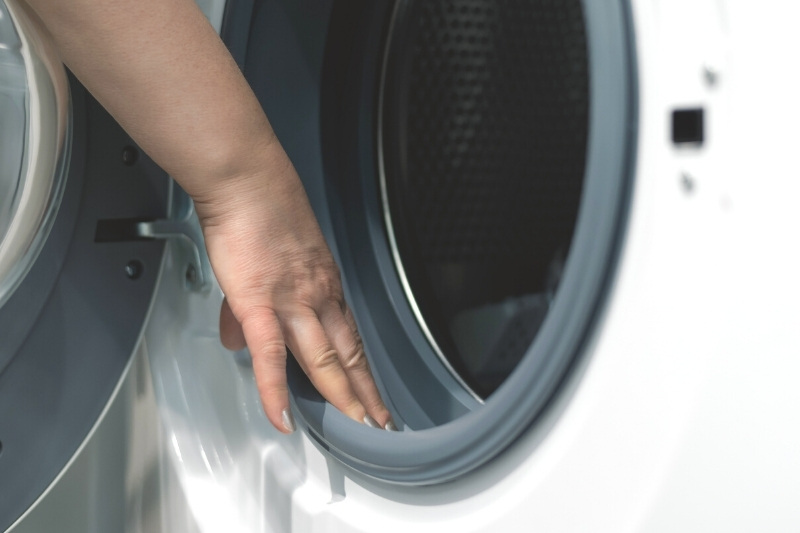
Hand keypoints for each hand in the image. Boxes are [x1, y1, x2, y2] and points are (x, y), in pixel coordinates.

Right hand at [193, 142, 393, 432]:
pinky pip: (269, 356)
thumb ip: (251, 305)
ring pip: (325, 359)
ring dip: (344, 395)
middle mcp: (318, 295)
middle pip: (349, 352)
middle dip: (366, 390)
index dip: (362, 367)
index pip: (350, 335)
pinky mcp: (260, 303)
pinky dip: (275, 390)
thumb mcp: (271, 257)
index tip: (371, 388)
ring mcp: (293, 302)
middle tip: (382, 420)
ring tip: (358, 424)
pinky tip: (282, 416)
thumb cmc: (261, 208)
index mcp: (323, 284)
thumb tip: (236, 340)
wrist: (247, 180)